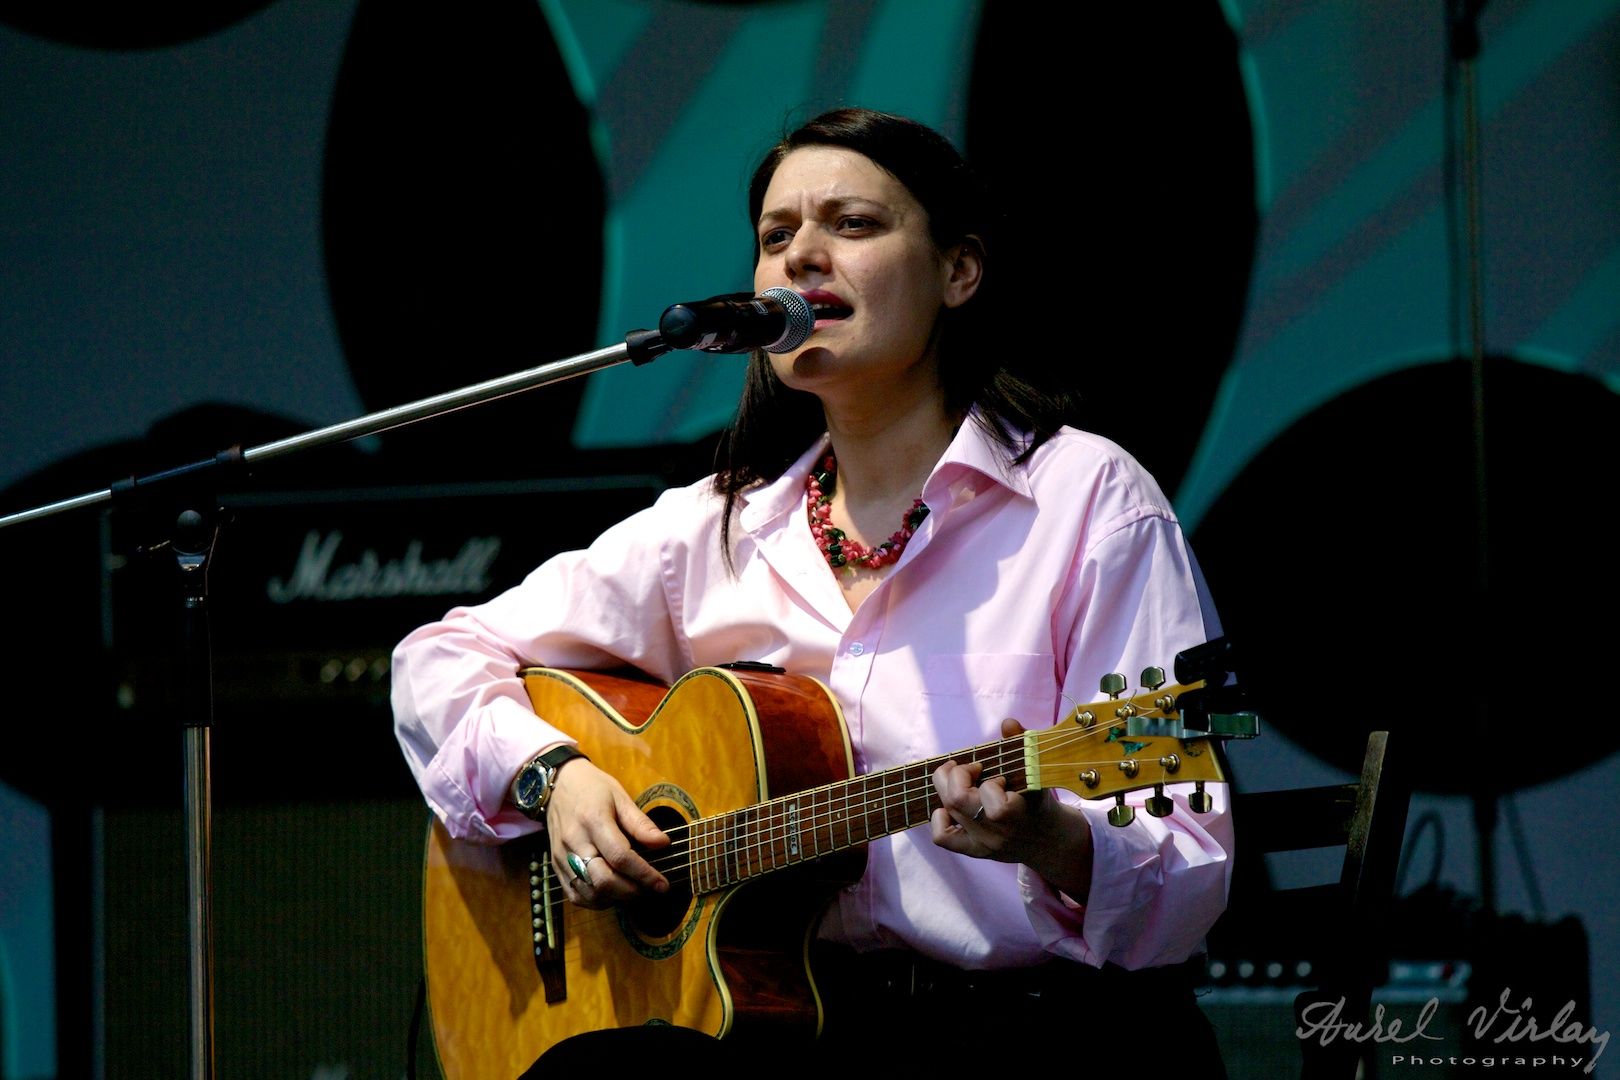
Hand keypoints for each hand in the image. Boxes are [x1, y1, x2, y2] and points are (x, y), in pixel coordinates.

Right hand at [543, 758, 669, 908]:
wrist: (557, 784)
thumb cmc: (593, 788)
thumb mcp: (620, 797)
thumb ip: (640, 824)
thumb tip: (663, 844)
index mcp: (593, 820)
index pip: (620, 857)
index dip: (644, 874)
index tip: (662, 884)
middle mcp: (575, 842)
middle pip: (603, 880)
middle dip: (631, 891)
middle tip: (649, 889)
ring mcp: (562, 857)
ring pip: (589, 892)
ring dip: (615, 898)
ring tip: (633, 890)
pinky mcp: (555, 866)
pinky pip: (575, 895)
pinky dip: (597, 901)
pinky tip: (612, 893)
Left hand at [930, 717, 1093, 898]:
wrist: (1048, 841)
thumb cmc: (1039, 801)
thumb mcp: (1037, 774)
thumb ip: (1023, 744)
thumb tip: (1008, 722)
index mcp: (1019, 815)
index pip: (994, 803)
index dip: (990, 783)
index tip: (998, 776)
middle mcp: (998, 833)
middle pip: (958, 800)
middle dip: (958, 774)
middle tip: (972, 768)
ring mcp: (983, 844)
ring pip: (948, 810)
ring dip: (948, 785)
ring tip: (962, 778)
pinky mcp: (973, 851)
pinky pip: (943, 837)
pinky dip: (939, 817)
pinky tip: (950, 807)